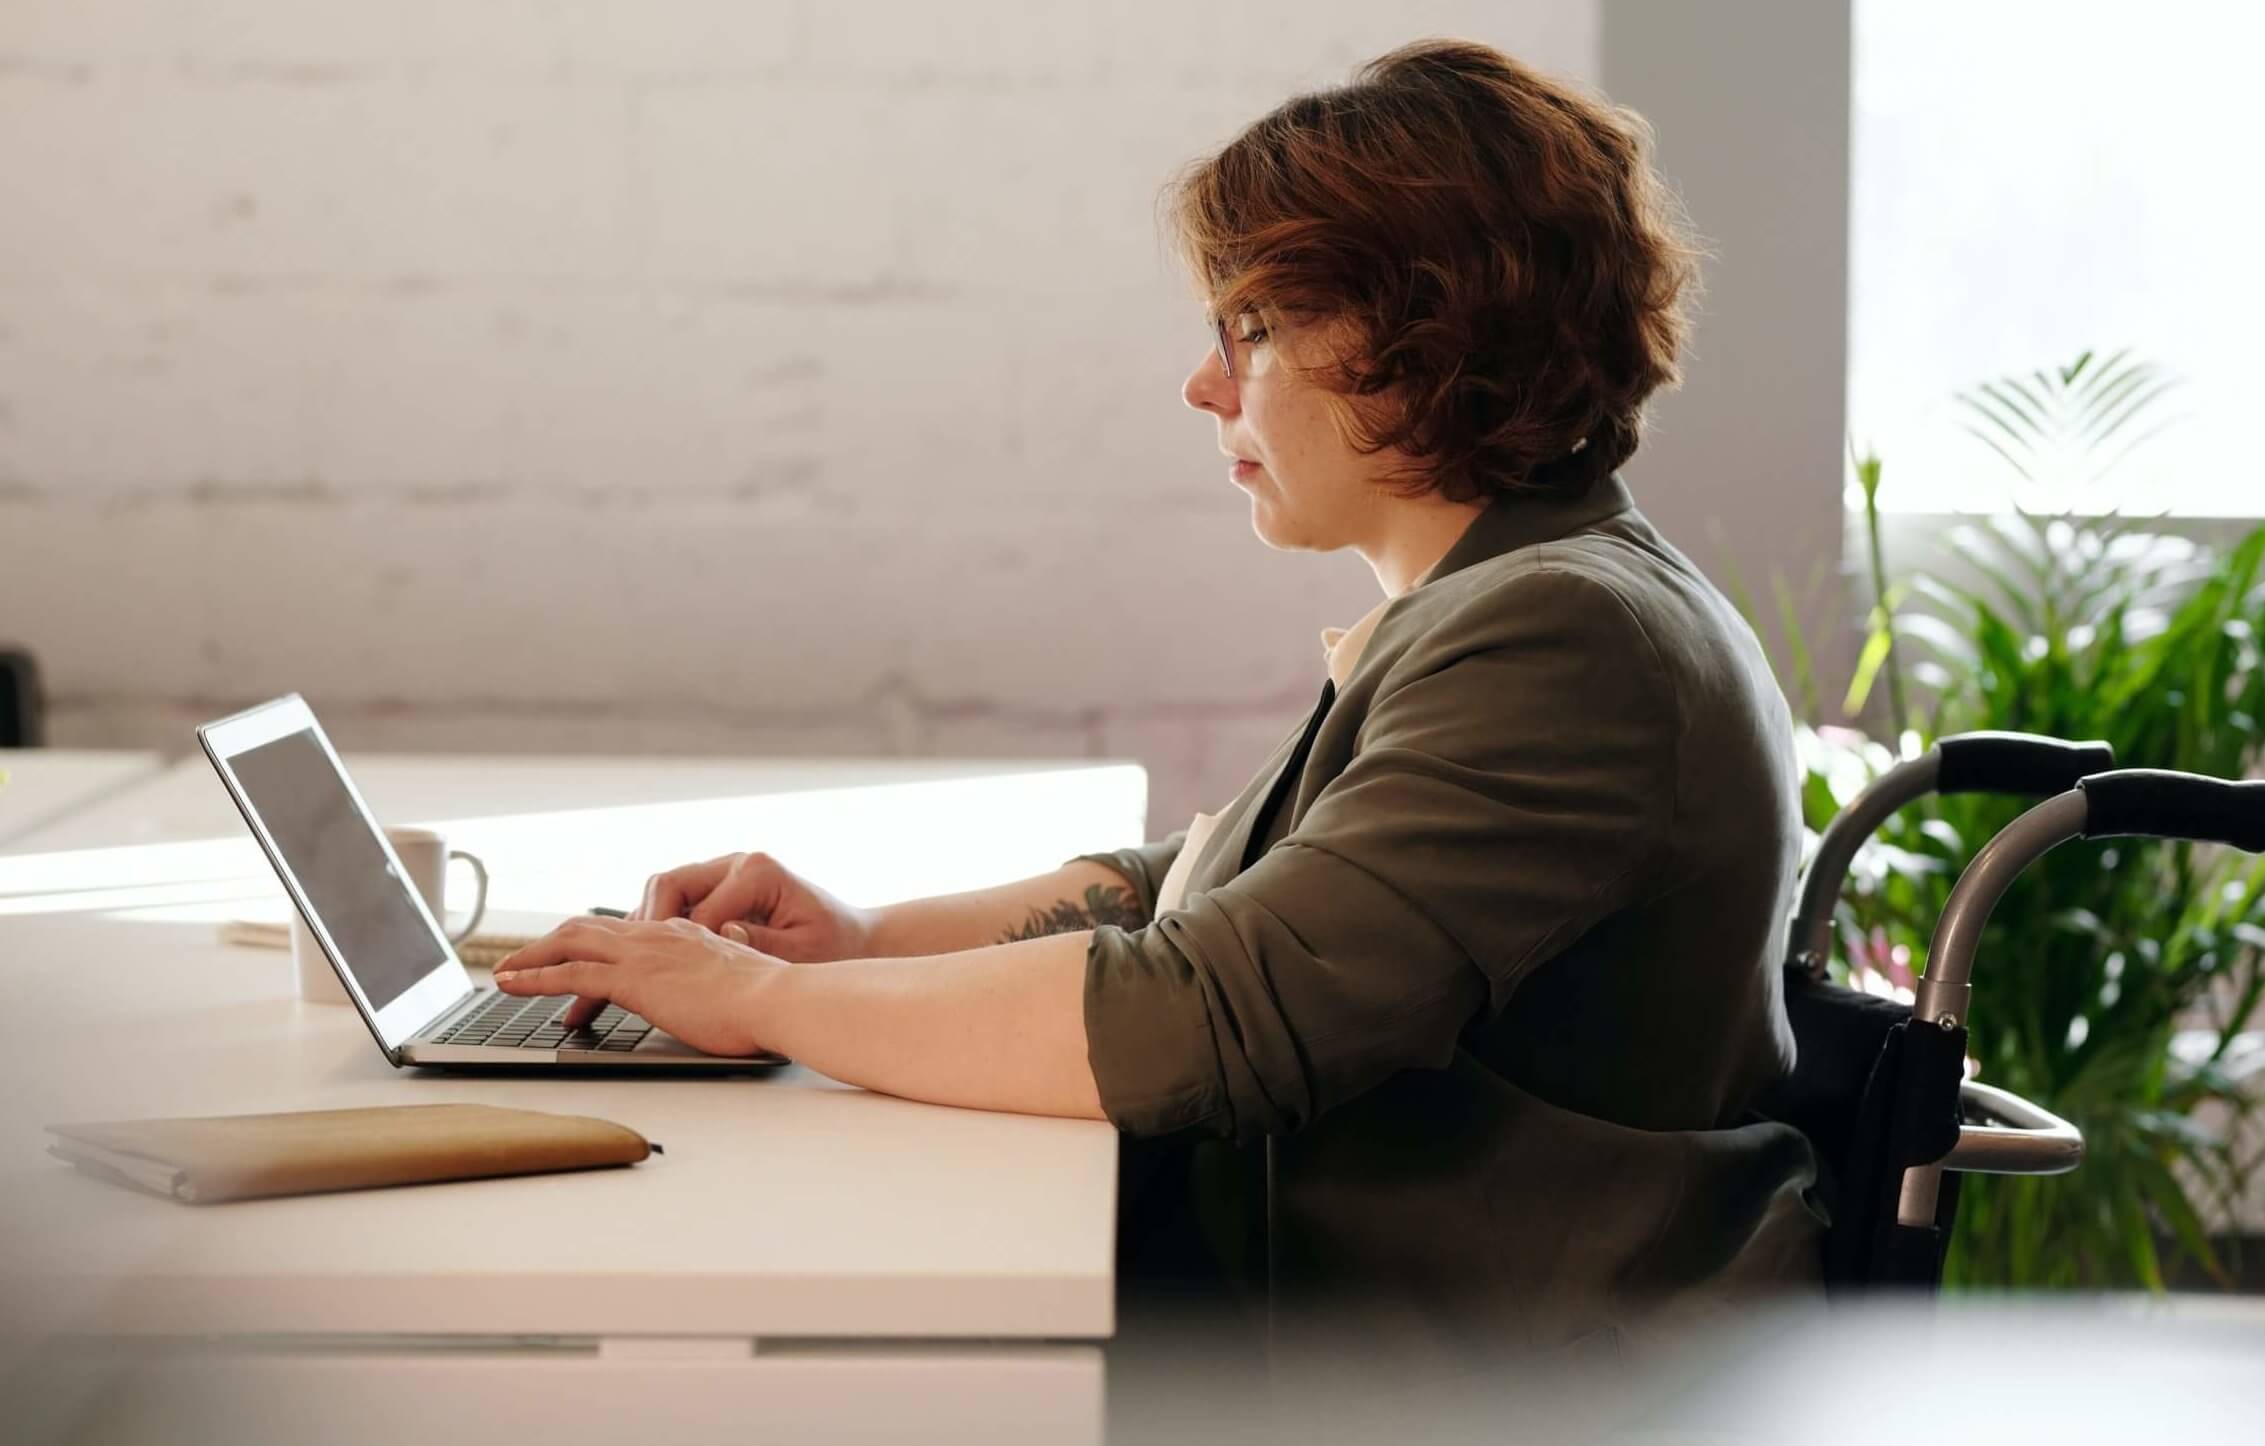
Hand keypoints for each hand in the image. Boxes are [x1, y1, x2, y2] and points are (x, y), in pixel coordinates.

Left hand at [493, 915, 782, 1054]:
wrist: (779, 999)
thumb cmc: (769, 1001)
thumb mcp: (735, 984)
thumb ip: (715, 983)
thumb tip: (714, 997)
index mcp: (682, 934)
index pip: (624, 932)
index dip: (591, 943)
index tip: (573, 956)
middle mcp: (658, 936)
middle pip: (588, 929)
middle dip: (549, 944)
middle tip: (523, 961)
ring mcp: (643, 955)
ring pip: (570, 943)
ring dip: (531, 957)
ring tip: (505, 974)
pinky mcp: (634, 980)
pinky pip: (571, 973)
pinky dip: (535, 977)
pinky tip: (513, 986)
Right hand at [634, 850, 875, 963]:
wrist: (853, 937)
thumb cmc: (833, 945)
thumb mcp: (803, 951)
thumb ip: (762, 943)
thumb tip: (723, 934)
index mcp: (756, 872)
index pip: (698, 907)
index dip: (679, 944)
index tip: (669, 976)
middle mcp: (735, 864)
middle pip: (668, 885)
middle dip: (648, 925)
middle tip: (633, 965)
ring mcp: (724, 874)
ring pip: (664, 892)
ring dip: (648, 926)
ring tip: (636, 963)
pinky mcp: (719, 890)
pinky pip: (676, 903)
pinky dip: (660, 928)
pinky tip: (654, 958)